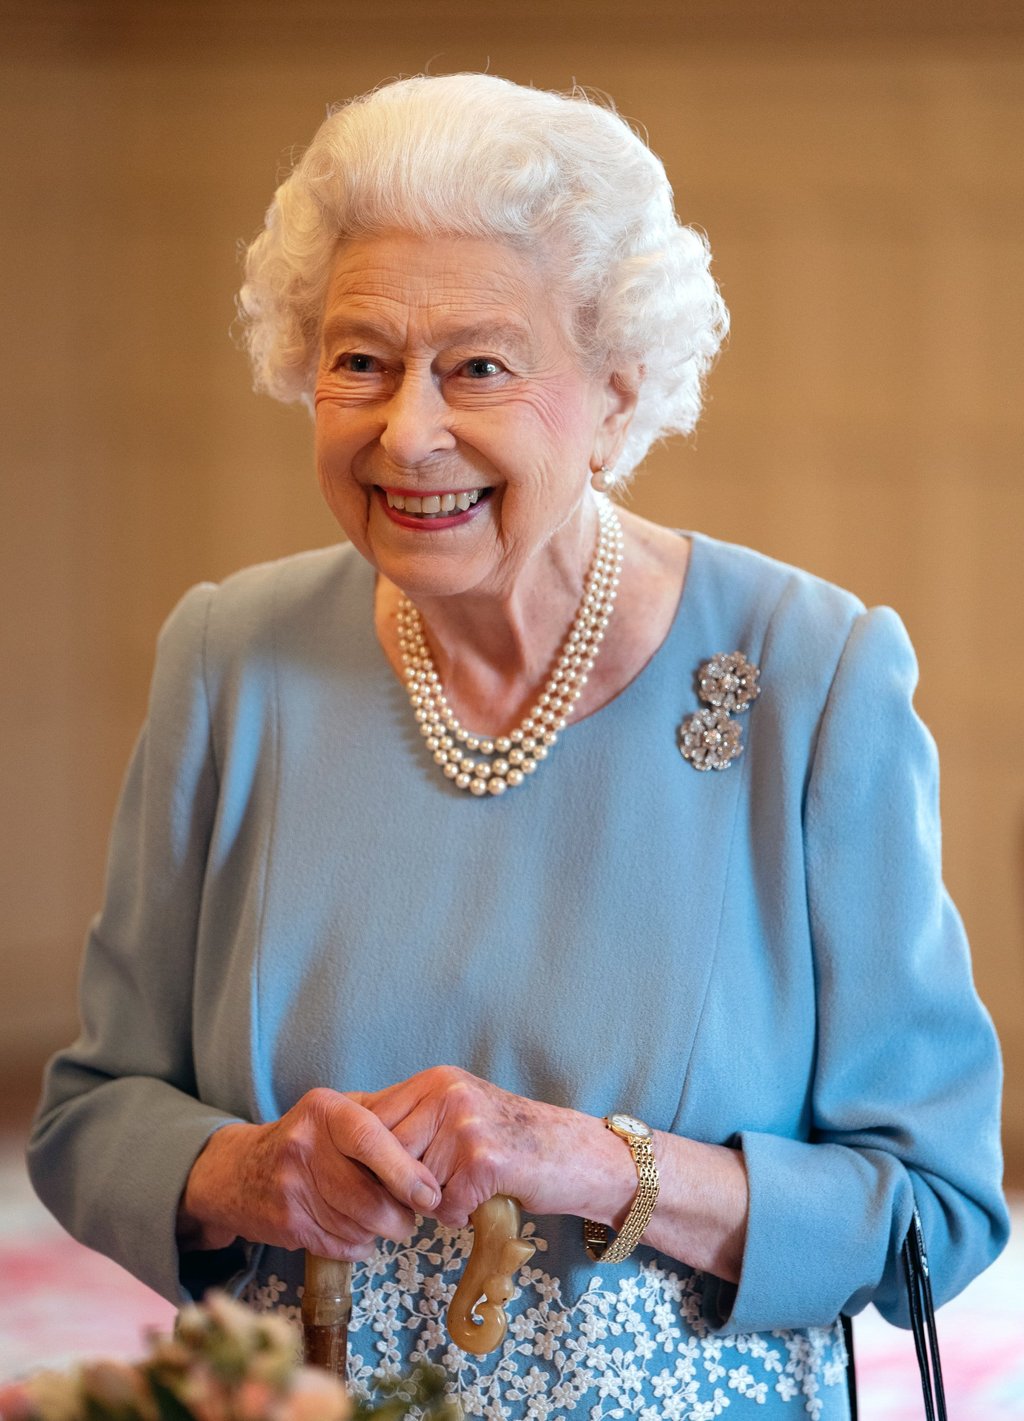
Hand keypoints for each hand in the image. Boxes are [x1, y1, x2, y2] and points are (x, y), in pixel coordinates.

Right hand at [177, 1088, 441, 1259]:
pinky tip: (359, 1233)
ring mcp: (290, 1186)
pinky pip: (338, 1243)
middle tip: (412, 1217)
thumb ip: (379, 1117)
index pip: (371, 1139)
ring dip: (381, 1232)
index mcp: (325, 1110)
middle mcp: (304, 1144)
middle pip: (367, 1194)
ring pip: (356, 1224)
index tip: (430, 1195)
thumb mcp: (335, 1111)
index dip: (405, 1172)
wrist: (237, 1171)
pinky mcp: (286, 1222)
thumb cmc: (306, 1138)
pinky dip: (358, 1245)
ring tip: (386, 1223)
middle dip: (399, 1215)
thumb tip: (433, 1139)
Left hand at [354, 1066, 633, 1228]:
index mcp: (435, 1081)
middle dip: (396, 1185)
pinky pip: (445, 1207)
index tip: (373, 1178)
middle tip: (423, 1195)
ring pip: (413, 1185)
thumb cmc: (509, 1140)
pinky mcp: (484, 1161)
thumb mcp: (457, 1112)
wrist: (571, 1153)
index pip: (370, 1120)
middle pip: (385, 1154)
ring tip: (462, 1189)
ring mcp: (466, 1126)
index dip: (366, 1158)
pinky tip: (482, 1199)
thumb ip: (412, 1121)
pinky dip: (459, 1215)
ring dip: (432, 1201)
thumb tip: (348, 1142)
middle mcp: (447, 1095)